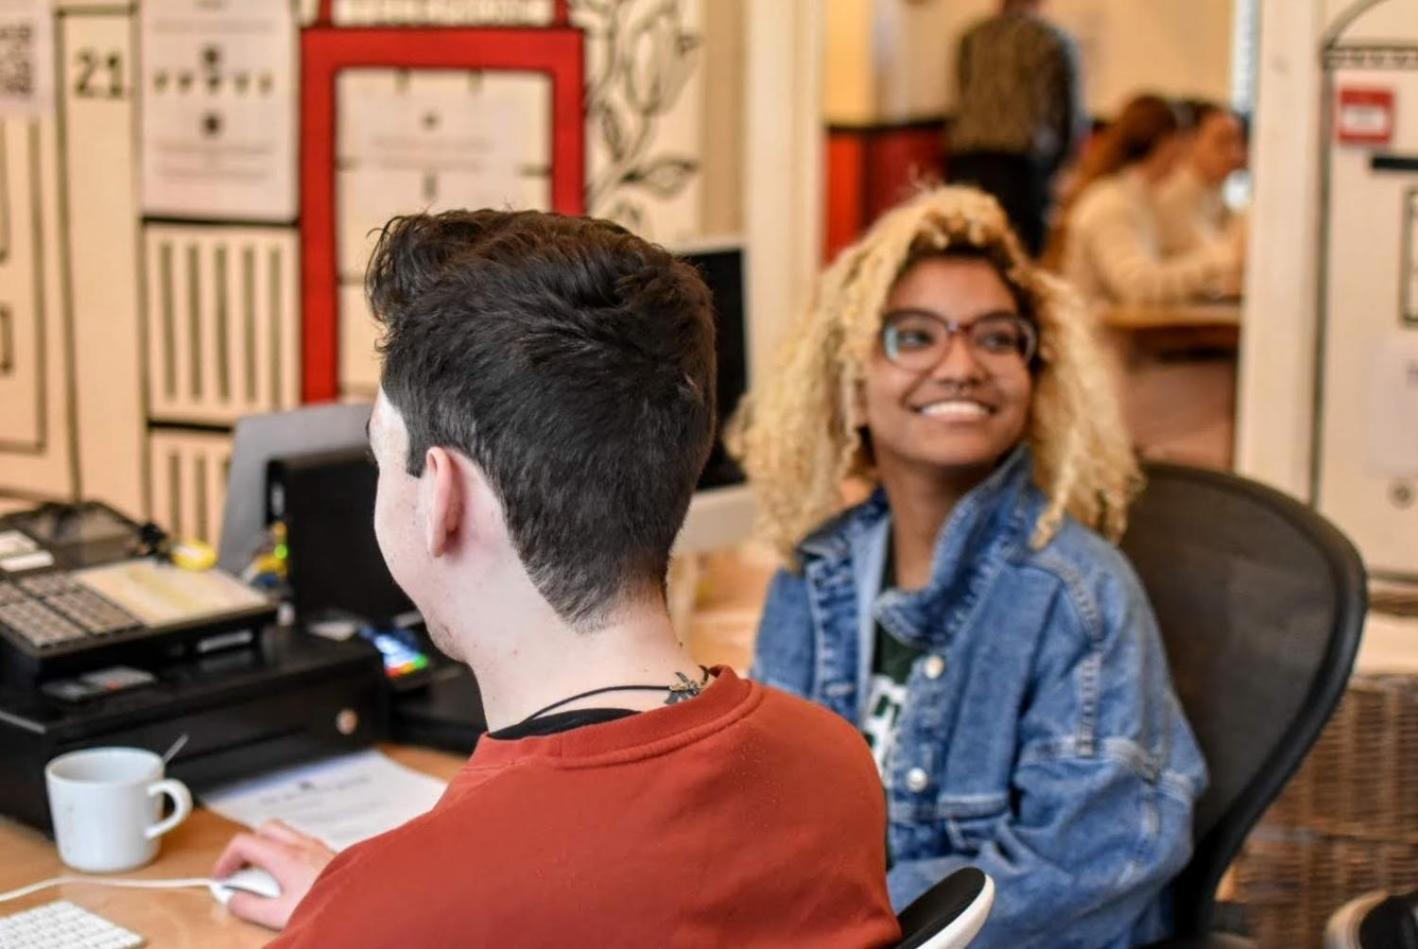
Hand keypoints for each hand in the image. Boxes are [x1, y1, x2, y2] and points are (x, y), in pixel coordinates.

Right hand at [211, 820, 334, 930]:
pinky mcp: (329, 854)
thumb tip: (234, 899)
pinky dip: (287, 854)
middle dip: (247, 848)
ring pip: (285, 834)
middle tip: (241, 872)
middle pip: (265, 830)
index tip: (221, 878)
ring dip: (268, 850)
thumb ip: (251, 906)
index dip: (225, 859)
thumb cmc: (328, 907)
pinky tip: (289, 878)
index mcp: (285, 857)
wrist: (366, 903)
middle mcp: (302, 845)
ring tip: (264, 879)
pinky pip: (302, 844)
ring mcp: (318, 847)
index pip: (244, 842)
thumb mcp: (279, 915)